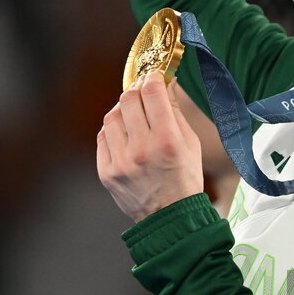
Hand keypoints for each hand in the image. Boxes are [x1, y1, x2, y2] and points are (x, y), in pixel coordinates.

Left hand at [97, 71, 204, 221]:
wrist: (170, 218)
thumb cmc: (185, 179)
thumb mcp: (190, 143)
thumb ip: (174, 113)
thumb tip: (163, 86)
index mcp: (167, 140)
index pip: (152, 93)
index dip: (152, 78)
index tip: (154, 76)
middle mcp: (141, 148)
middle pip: (128, 100)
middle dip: (136, 90)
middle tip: (143, 92)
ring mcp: (121, 161)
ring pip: (112, 116)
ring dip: (123, 110)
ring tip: (133, 115)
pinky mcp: (106, 172)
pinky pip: (103, 137)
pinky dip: (113, 130)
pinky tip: (124, 133)